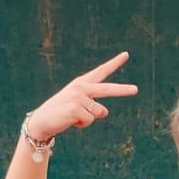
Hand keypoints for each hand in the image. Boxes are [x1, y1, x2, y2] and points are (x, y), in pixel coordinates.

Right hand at [24, 52, 139, 143]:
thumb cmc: (61, 114)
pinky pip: (90, 120)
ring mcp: (78, 97)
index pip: (101, 72)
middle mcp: (81, 87)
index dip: (114, 63)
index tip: (126, 54)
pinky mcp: (75, 108)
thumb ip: (94, 107)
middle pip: (107, 89)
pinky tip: (70, 121)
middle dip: (122, 90)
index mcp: (81, 84)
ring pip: (98, 112)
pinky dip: (82, 124)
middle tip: (136, 90)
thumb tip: (105, 112)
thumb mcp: (79, 108)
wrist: (41, 121)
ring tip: (72, 117)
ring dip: (87, 119)